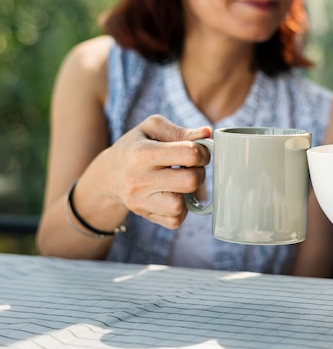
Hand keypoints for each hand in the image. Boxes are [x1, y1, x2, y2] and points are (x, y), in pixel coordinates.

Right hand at [90, 114, 211, 228]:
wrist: (109, 174)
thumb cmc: (136, 146)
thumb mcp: (153, 128)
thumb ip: (181, 131)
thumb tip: (207, 133)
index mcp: (143, 152)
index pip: (189, 154)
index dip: (202, 152)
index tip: (198, 152)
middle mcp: (139, 179)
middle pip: (190, 181)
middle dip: (199, 173)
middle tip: (191, 168)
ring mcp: (140, 200)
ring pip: (180, 205)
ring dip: (189, 194)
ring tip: (181, 182)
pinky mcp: (145, 215)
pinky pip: (175, 220)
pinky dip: (181, 209)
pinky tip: (174, 194)